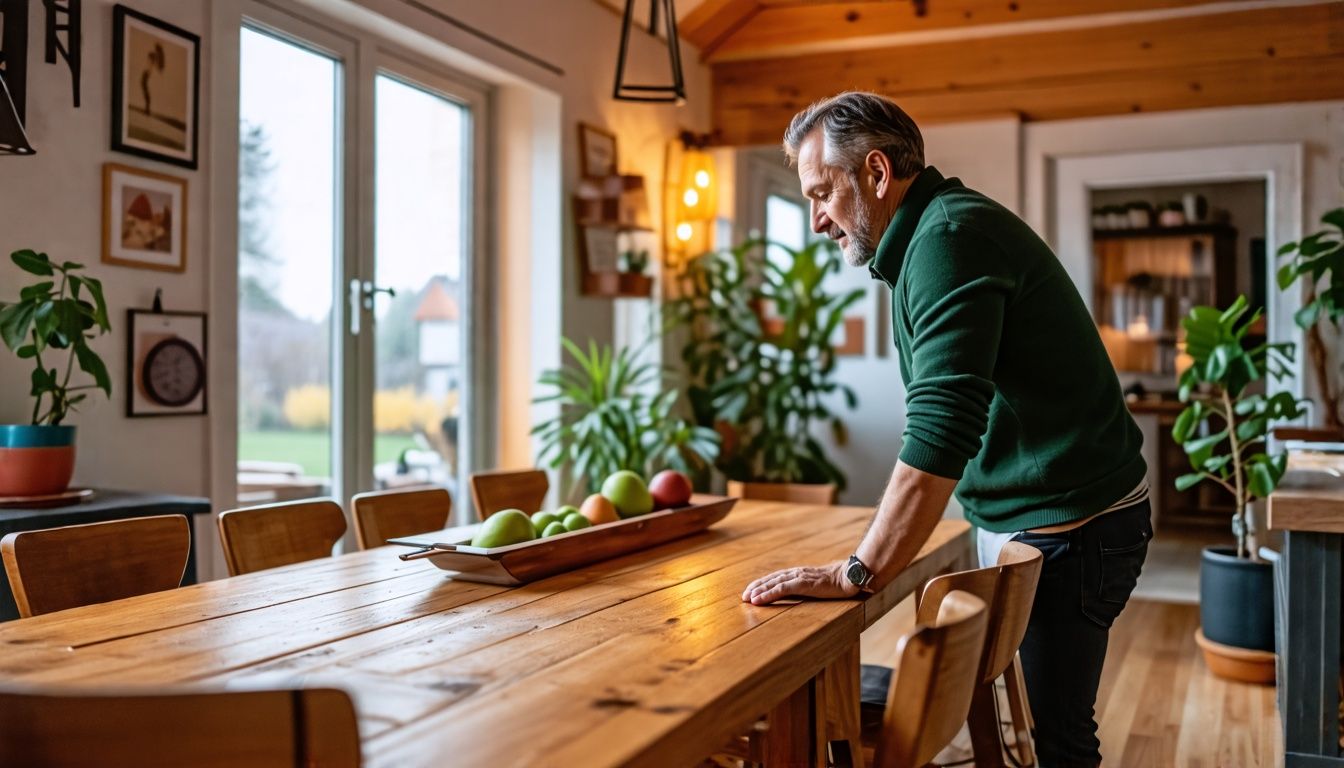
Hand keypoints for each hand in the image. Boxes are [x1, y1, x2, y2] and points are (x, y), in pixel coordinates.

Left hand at [741, 561, 859, 605]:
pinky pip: (781, 589)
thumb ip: (810, 586)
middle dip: (756, 587)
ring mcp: (799, 577)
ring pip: (773, 583)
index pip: (776, 577)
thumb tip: (805, 593)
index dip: (763, 583)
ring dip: (758, 591)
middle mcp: (796, 573)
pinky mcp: (803, 584)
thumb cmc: (839, 582)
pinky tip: (759, 600)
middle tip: (744, 596)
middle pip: (771, 579)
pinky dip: (768, 594)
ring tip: (747, 598)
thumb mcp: (820, 585)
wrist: (851, 576)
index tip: (752, 591)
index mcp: (800, 573)